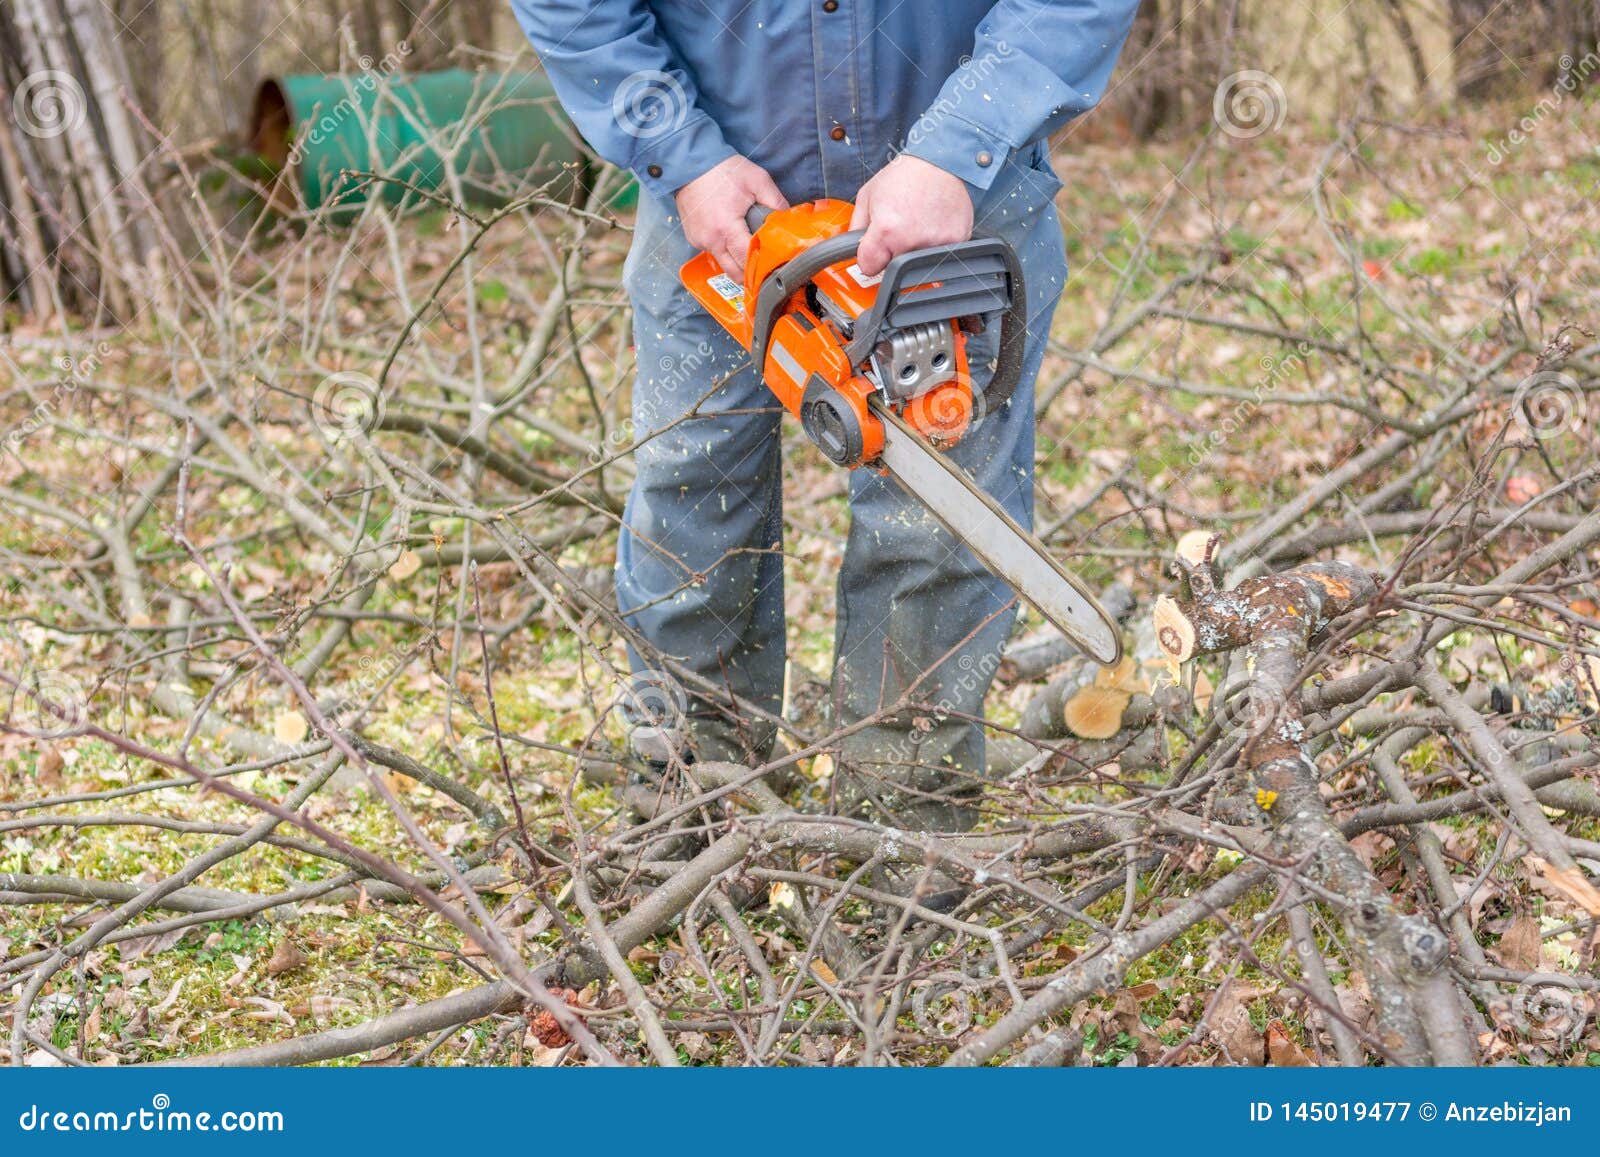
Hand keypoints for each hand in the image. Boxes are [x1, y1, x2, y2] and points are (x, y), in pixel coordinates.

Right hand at [674, 155, 788, 281]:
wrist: (691, 164)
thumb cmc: (723, 170)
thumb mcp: (757, 180)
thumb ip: (776, 202)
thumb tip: (788, 219)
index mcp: (726, 228)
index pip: (747, 261)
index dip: (762, 267)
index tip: (774, 268)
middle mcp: (711, 240)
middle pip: (735, 273)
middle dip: (751, 274)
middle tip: (765, 269)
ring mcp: (700, 241)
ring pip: (723, 265)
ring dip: (737, 263)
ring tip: (751, 253)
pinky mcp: (693, 239)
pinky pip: (713, 253)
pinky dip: (724, 251)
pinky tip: (732, 237)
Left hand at [850, 155, 974, 276]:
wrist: (941, 160)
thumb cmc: (904, 175)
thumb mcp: (867, 195)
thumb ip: (855, 226)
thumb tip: (851, 249)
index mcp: (886, 230)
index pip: (869, 267)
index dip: (869, 258)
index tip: (875, 249)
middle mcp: (911, 240)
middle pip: (894, 266)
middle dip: (893, 252)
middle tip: (900, 226)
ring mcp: (936, 242)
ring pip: (917, 263)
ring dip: (915, 248)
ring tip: (917, 222)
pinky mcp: (956, 240)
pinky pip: (939, 254)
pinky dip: (935, 242)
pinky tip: (932, 223)